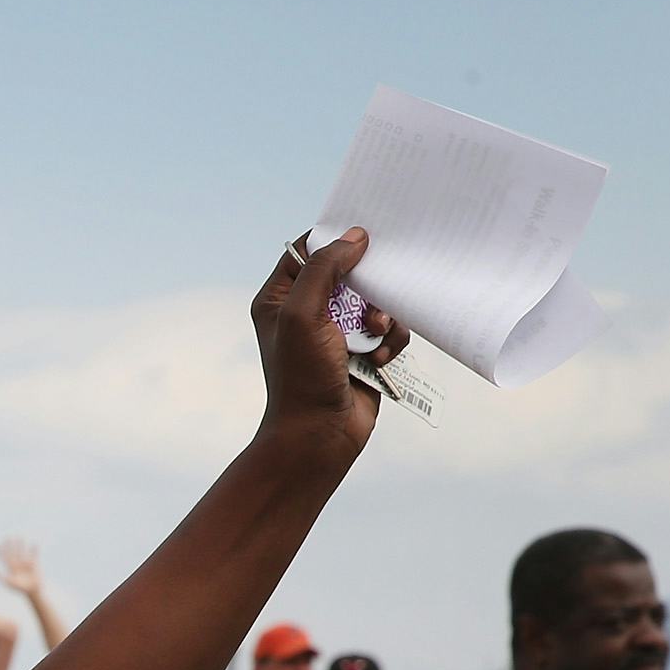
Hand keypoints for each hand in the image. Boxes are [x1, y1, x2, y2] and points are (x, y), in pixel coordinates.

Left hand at [0, 538, 42, 596]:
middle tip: (8, 536)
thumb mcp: (10, 583)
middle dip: (11, 545)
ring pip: (22, 551)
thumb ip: (1, 577)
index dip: (1, 551)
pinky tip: (34, 543)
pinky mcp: (34, 564)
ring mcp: (25, 563)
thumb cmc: (21, 588)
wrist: (33, 590)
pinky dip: (34, 549)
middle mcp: (18, 564)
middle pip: (13, 552)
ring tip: (20, 536)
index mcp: (11, 568)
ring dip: (21, 544)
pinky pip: (34, 554)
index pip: (4, 558)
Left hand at [251, 227, 407, 464]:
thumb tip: (354, 236)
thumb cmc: (302, 377)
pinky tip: (378, 359)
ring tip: (374, 334)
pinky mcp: (362, 351)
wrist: (319, 435)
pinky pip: (389, 329)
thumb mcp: (304, 314)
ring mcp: (336, 332)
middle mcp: (306, 312)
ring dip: (381, 315)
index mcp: (280, 298)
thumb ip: (325, 269)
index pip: (306, 250)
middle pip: (348, 272)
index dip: (334, 241)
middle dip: (367, 284)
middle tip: (370, 298)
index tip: (363, 235)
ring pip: (374, 300)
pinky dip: (389, 340)